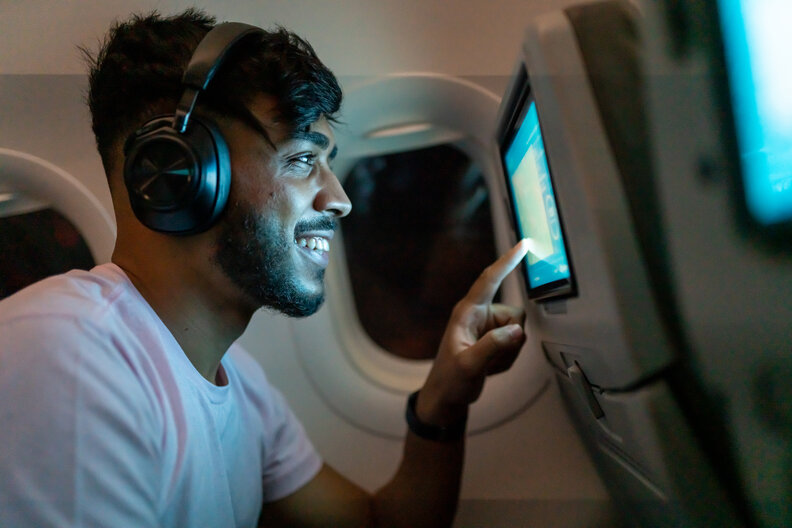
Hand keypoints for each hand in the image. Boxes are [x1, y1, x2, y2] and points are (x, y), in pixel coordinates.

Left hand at [417, 239, 529, 425]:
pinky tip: (490, 367)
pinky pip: (515, 343)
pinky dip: (507, 358)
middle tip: (491, 360)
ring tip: (487, 365)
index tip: (524, 244)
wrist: (446, 396)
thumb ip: (492, 346)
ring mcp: (487, 326)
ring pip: (518, 330)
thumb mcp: (469, 365)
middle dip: (511, 340)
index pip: (490, 280)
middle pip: (514, 314)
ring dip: (508, 352)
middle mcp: (478, 314)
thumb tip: (517, 330)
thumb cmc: (450, 380)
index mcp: (467, 312)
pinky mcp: (493, 338)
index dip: (507, 261)